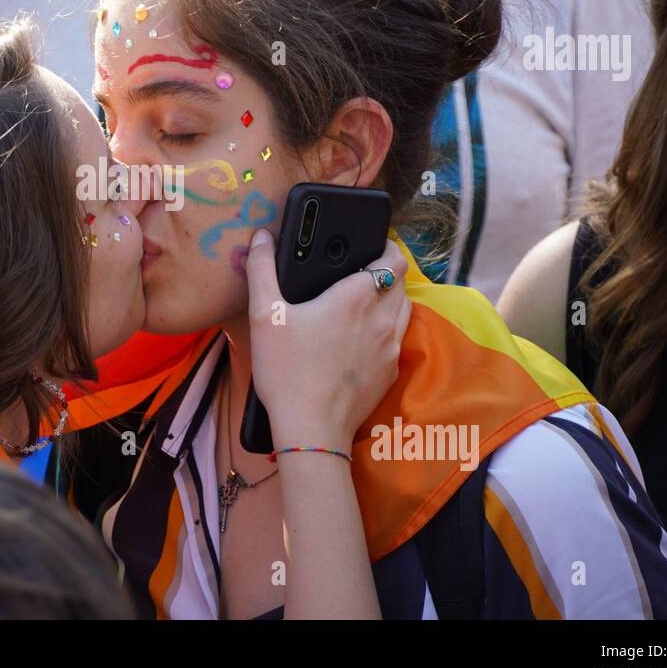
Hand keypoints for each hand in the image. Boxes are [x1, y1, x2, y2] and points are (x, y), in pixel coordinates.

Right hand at [245, 230, 411, 445]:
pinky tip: (364, 337)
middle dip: (387, 271)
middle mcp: (381, 319)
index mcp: (356, 297)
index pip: (392, 259)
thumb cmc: (287, 372)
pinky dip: (388, 328)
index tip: (372, 245)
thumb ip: (262, 269)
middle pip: (401, 282)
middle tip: (361, 271)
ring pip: (405, 309)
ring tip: (366, 300)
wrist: (311, 430)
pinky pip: (398, 338)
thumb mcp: (264, 315)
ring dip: (392, 298)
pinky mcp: (389, 372)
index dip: (386, 247)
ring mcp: (390, 347)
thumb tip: (262, 237)